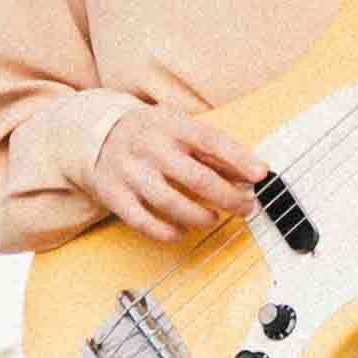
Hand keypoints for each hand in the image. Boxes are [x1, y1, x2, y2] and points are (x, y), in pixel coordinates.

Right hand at [80, 98, 263, 245]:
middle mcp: (150, 148)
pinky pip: (144, 222)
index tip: (260, 174)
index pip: (211, 141)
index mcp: (171, 125)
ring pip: (171, 203)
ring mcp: (131, 173)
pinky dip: (168, 232)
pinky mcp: (115, 196)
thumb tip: (250, 171)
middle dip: (228, 197)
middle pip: (197, 178)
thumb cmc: (149, 133)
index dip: (239, 158)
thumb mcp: (180, 127)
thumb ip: (212, 149)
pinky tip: (183, 230)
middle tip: (245, 207)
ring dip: (200, 216)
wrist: (97, 134)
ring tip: (214, 218)